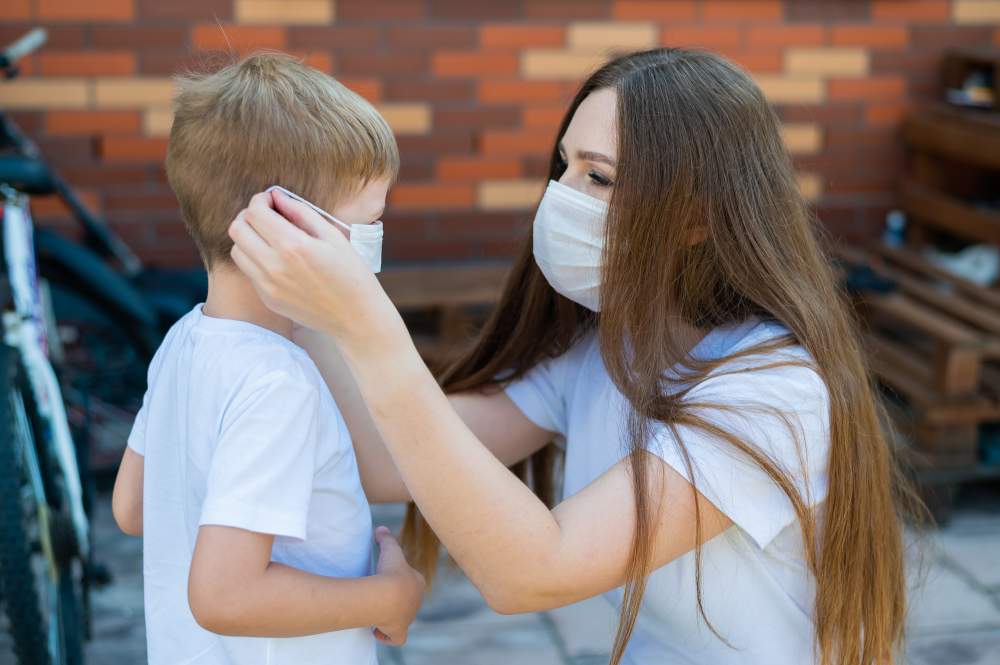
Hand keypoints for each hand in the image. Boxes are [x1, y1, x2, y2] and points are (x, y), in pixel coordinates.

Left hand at [228, 190, 397, 344]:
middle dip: (248, 215)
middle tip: (266, 215)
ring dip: (248, 237)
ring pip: (237, 250)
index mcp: (293, 245)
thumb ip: (301, 212)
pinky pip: (249, 271)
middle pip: (237, 229)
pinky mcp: (268, 298)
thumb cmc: (351, 273)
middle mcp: (274, 265)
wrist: (356, 316)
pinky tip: (276, 258)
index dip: (260, 200)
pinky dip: (255, 258)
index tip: (271, 200)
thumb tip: (277, 196)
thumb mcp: (333, 236)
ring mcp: (268, 285)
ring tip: (268, 236)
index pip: (255, 213)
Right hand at [372, 526, 424, 645]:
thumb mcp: (390, 549)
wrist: (388, 595)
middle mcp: (416, 602)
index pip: (413, 581)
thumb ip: (386, 538)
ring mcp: (408, 618)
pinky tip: (377, 631)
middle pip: (408, 601)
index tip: (389, 578)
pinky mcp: (398, 631)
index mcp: (418, 582)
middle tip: (381, 595)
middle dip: (397, 600)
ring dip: (392, 616)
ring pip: (402, 618)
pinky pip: (396, 638)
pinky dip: (387, 636)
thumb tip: (380, 528)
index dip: (401, 580)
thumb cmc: (391, 571)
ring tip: (378, 612)